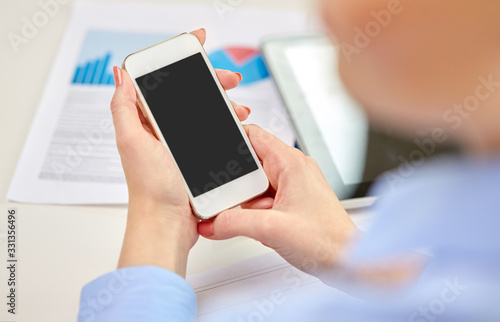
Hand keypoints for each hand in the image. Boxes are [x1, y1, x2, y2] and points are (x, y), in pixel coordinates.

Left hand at [113, 28, 249, 275]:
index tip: (198, 45)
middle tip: (230, 79)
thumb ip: (124, 107)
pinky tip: (237, 126)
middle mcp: (163, 129)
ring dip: (225, 104)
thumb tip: (120, 75)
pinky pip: (215, 132)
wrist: (168, 224)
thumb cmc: (151, 189)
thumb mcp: (133, 142)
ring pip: (206, 111)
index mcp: (146, 121)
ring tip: (239, 109)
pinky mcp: (197, 157)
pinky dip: (228, 125)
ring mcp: (182, 143)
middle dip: (212, 81)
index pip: (163, 80)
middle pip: (190, 93)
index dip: (180, 60)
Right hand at [198, 125, 358, 276]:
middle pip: (250, 164)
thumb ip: (234, 222)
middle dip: (236, 185)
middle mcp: (293, 170)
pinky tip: (260, 225)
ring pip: (255, 185)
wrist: (346, 262)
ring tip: (255, 219)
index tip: (212, 150)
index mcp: (291, 163)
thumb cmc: (327, 240)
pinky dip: (256, 212)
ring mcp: (293, 186)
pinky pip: (264, 199)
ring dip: (247, 202)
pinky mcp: (292, 202)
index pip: (252, 135)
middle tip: (230, 201)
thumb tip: (212, 222)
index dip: (229, 138)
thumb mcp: (271, 229)